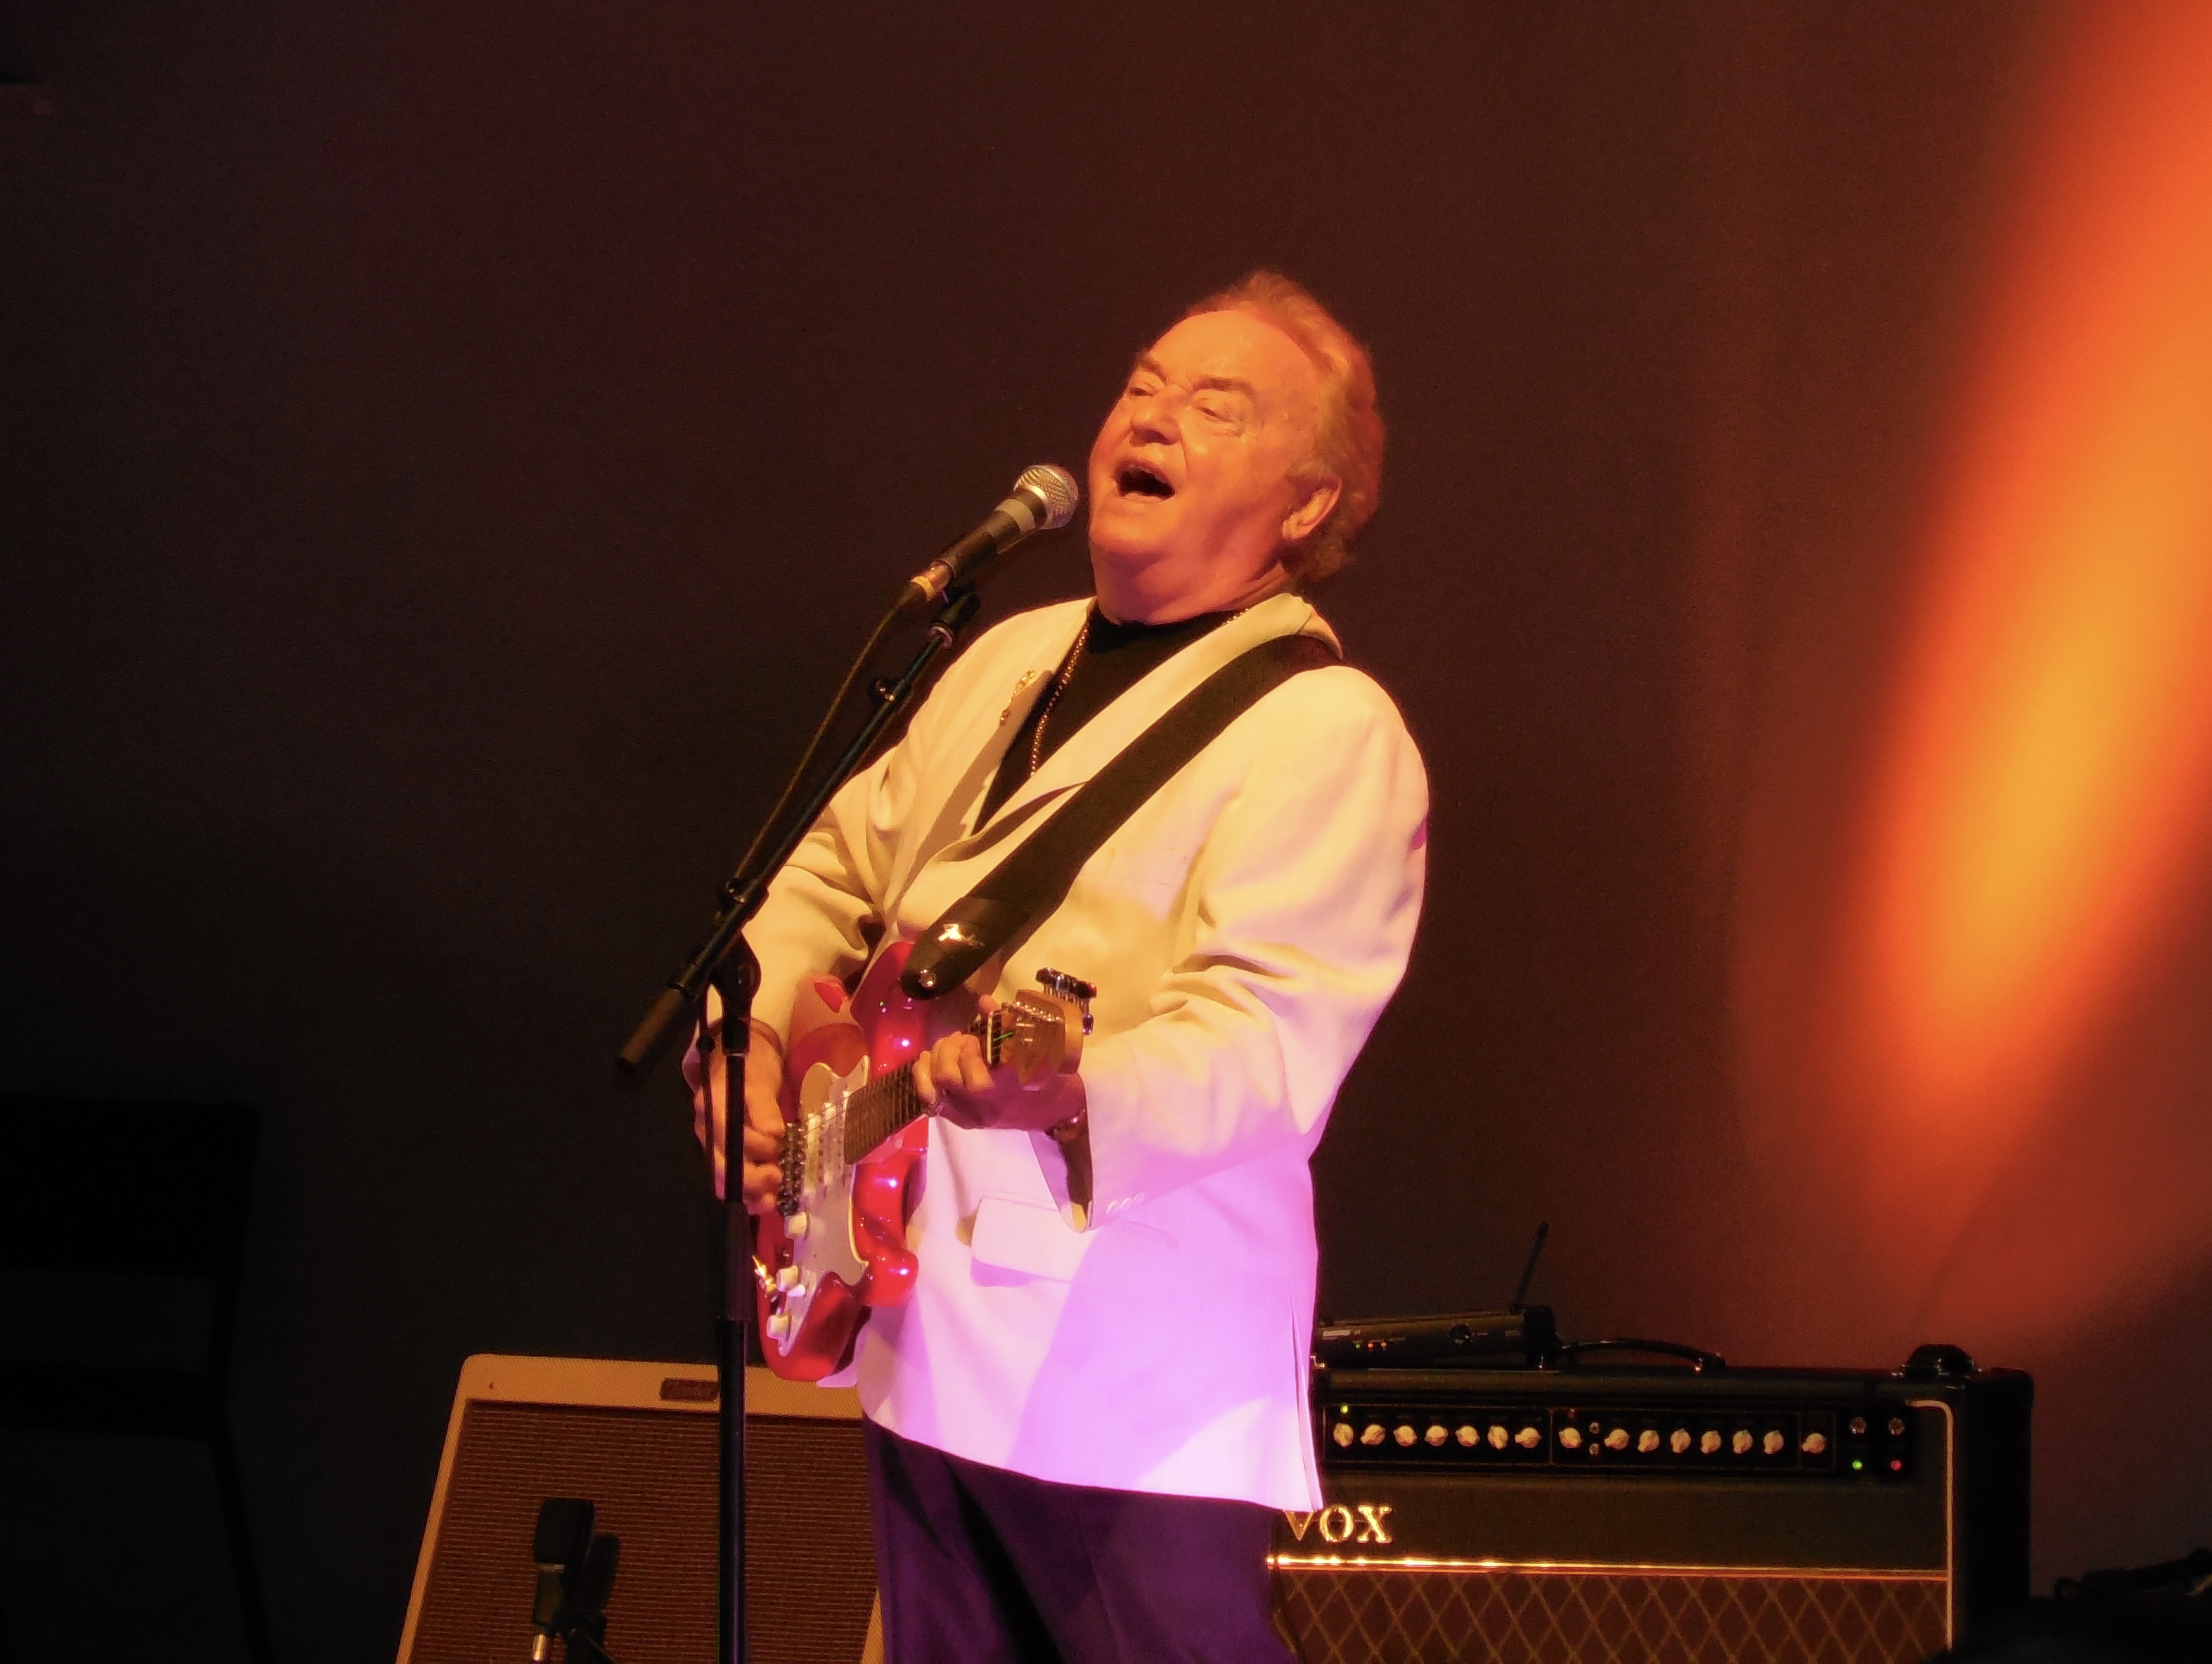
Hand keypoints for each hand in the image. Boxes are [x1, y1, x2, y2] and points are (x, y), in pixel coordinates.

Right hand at [683, 986, 788, 1209]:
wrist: (742, 1059)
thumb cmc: (752, 1065)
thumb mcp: (760, 1078)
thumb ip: (764, 1106)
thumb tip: (772, 1133)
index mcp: (712, 1106)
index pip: (728, 1134)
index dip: (755, 1145)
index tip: (779, 1141)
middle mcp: (707, 1129)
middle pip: (721, 1165)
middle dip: (750, 1178)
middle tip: (777, 1177)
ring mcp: (714, 1145)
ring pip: (724, 1179)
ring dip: (749, 1193)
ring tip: (772, 1199)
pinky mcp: (726, 1154)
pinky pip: (731, 1182)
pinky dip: (748, 1195)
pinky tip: (765, 1202)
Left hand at [912, 997, 1085, 1134]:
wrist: (1056, 1110)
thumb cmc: (1050, 1073)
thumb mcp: (1039, 1046)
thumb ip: (1007, 1023)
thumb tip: (983, 1001)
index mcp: (1009, 1084)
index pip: (976, 1067)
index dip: (969, 1048)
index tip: (976, 1037)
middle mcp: (988, 1103)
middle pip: (948, 1076)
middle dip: (948, 1050)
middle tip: (960, 1038)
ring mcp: (974, 1115)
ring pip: (936, 1089)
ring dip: (934, 1061)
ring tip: (946, 1048)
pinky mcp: (965, 1121)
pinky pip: (933, 1104)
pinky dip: (924, 1079)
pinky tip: (928, 1063)